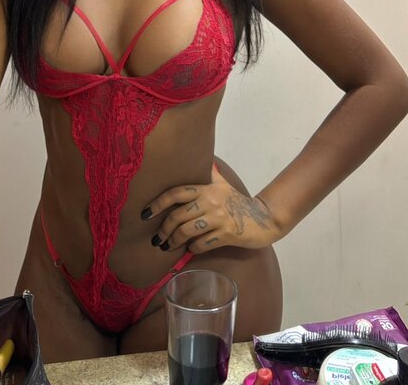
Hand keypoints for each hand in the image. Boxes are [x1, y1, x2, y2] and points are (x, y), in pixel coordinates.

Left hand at [142, 164, 277, 253]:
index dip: (157, 203)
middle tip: (157, 239)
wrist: (262, 219)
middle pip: (178, 215)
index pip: (176, 193)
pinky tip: (189, 249)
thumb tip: (203, 159)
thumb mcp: (223, 184)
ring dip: (174, 241)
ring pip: (187, 231)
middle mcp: (210, 201)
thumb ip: (210, 173)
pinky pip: (201, 244)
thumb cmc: (238, 202)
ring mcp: (218, 219)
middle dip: (163, 229)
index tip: (145, 214)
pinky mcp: (226, 235)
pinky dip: (192, 248)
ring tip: (167, 246)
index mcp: (206, 188)